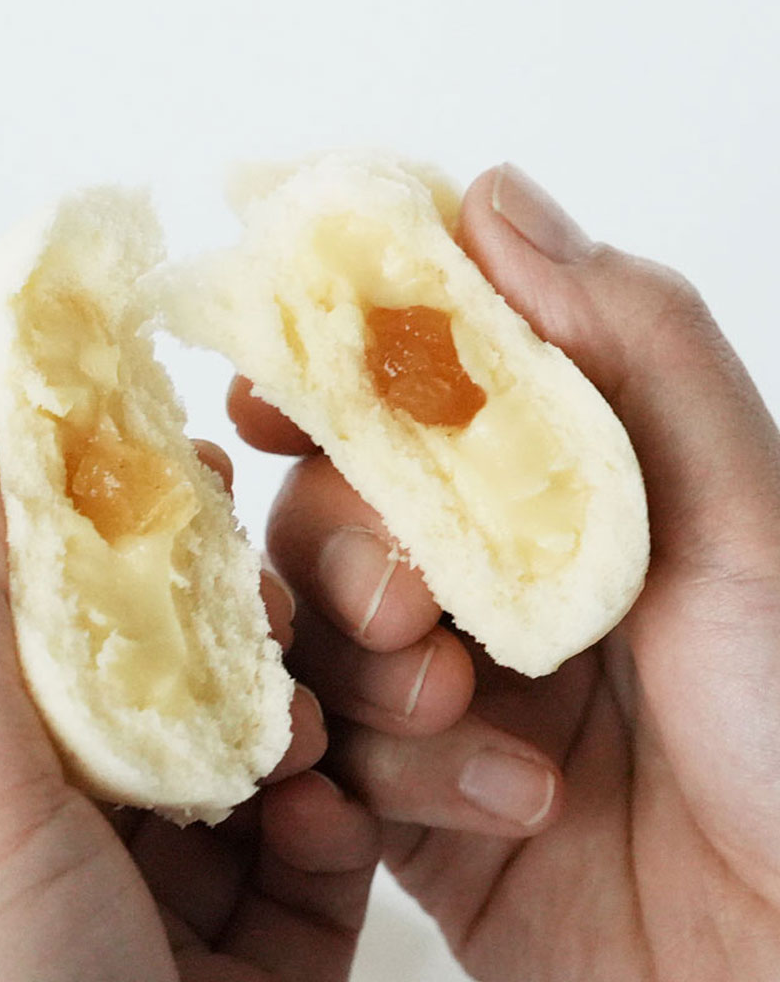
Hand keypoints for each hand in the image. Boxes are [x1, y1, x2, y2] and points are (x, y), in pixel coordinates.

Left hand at [0, 366, 379, 981]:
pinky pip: (303, 853)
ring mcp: (150, 894)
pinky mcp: (247, 955)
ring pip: (244, 754)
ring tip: (320, 717)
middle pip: (150, 674)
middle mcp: (41, 827)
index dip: (107, 524)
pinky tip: (339, 814)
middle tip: (280, 594)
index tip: (184, 457)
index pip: (28, 605)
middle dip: (227, 629)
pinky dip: (330, 824)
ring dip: (297, 724)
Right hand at [231, 164, 779, 979]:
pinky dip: (390, 781)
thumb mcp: (737, 509)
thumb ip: (625, 342)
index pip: (406, 404)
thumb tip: (491, 196)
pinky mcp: (412, 796)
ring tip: (462, 716)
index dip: (326, 386)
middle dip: (347, 551)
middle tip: (404, 604)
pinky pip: (337, 764)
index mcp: (554, 493)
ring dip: (373, 678)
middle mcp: (487, 579)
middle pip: (330, 519)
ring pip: (318, 644)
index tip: (270, 398)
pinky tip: (500, 806)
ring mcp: (442, 688)